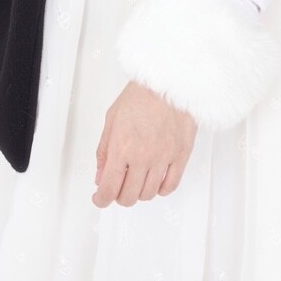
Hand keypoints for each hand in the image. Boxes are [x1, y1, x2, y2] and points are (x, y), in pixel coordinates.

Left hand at [92, 79, 197, 207]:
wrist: (168, 80)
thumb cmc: (140, 95)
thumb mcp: (111, 119)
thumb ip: (103, 151)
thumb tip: (100, 177)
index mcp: (121, 147)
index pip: (108, 189)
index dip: (101, 200)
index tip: (99, 198)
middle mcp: (142, 157)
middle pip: (129, 197)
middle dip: (119, 196)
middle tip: (119, 188)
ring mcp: (163, 157)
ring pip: (149, 194)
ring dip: (140, 192)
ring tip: (137, 180)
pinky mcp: (181, 155)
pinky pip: (171, 186)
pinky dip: (161, 189)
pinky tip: (156, 180)